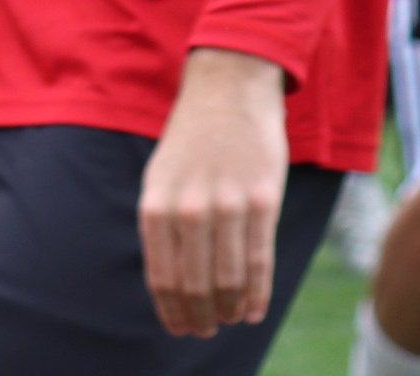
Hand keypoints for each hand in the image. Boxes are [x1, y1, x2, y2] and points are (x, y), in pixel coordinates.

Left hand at [138, 47, 289, 336]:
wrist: (227, 89)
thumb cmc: (192, 140)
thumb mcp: (161, 177)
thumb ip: (163, 224)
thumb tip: (168, 280)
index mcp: (156, 203)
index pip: (162, 275)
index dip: (172, 310)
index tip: (179, 329)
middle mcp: (188, 207)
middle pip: (194, 283)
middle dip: (199, 316)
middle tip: (205, 331)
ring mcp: (227, 204)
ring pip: (228, 277)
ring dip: (227, 309)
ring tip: (228, 321)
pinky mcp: (263, 199)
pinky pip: (259, 259)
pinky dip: (256, 293)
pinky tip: (253, 312)